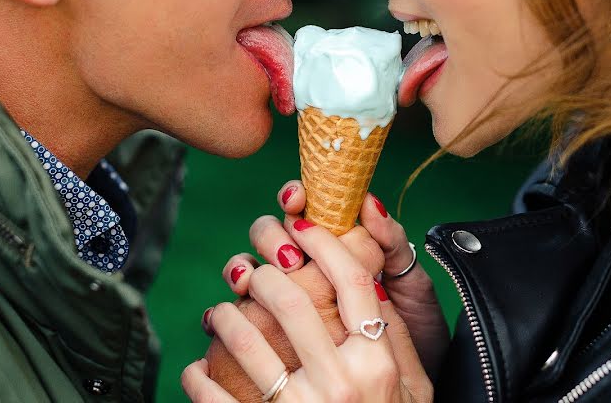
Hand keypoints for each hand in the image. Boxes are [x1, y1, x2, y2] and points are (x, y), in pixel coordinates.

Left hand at [182, 216, 433, 401]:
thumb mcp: (412, 390)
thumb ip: (394, 339)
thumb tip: (369, 282)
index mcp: (377, 363)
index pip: (351, 280)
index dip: (323, 242)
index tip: (301, 224)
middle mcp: (340, 382)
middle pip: (290, 297)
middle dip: (261, 270)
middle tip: (249, 267)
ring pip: (245, 338)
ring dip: (224, 315)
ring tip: (219, 311)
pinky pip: (214, 397)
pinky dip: (198, 377)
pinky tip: (197, 368)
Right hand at [233, 182, 448, 379]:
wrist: (410, 393)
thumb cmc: (417, 336)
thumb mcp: (412, 288)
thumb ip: (391, 242)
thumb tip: (368, 202)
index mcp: (338, 249)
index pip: (305, 209)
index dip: (294, 197)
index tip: (296, 201)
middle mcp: (305, 271)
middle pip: (269, 235)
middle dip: (270, 236)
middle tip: (289, 259)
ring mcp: (284, 305)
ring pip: (244, 272)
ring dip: (241, 269)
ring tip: (248, 283)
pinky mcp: (269, 340)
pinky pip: (232, 323)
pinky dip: (218, 316)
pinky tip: (217, 319)